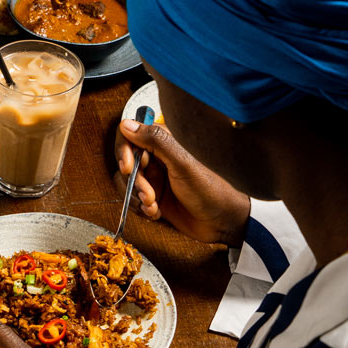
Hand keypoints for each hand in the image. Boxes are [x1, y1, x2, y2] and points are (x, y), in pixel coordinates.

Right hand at [116, 120, 249, 245]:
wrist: (223, 222)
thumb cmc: (212, 190)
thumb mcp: (183, 164)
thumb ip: (157, 141)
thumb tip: (128, 125)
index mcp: (165, 143)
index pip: (130, 136)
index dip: (124, 151)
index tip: (128, 167)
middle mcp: (158, 158)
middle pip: (125, 162)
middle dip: (133, 181)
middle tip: (148, 193)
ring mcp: (155, 178)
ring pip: (126, 182)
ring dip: (136, 196)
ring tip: (153, 205)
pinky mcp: (153, 196)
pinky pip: (132, 199)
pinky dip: (140, 207)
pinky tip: (156, 212)